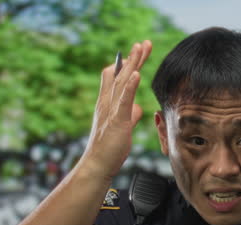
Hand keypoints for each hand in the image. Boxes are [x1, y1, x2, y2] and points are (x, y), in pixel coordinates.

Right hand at [79, 40, 152, 179]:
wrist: (97, 166)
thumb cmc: (109, 149)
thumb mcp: (123, 128)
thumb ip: (129, 115)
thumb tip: (138, 108)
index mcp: (108, 104)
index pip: (116, 78)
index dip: (126, 64)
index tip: (136, 51)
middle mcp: (107, 103)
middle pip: (121, 75)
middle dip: (133, 58)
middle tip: (143, 43)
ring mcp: (111, 110)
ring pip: (122, 82)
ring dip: (132, 64)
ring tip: (140, 48)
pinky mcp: (117, 120)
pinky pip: (124, 100)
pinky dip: (130, 86)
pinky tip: (137, 73)